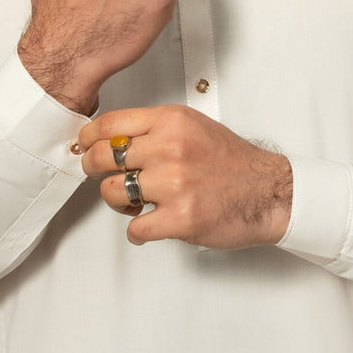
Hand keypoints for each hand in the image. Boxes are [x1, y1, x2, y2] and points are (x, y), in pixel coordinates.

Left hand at [78, 106, 292, 249]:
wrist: (268, 191)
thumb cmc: (232, 161)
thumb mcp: (193, 126)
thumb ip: (155, 129)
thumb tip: (112, 138)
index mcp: (171, 122)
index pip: (111, 124)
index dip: (89, 138)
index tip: (84, 146)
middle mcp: (169, 149)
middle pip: (103, 158)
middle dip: (94, 170)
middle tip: (104, 176)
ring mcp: (174, 185)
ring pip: (113, 193)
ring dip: (119, 202)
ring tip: (136, 202)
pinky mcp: (180, 219)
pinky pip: (135, 228)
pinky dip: (138, 230)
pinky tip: (151, 223)